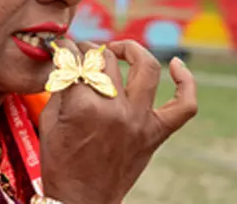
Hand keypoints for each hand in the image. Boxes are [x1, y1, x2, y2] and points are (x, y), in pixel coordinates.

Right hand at [38, 39, 197, 203]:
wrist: (80, 201)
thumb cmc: (60, 162)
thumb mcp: (50, 120)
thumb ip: (62, 85)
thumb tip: (69, 58)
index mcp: (83, 107)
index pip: (76, 61)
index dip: (67, 50)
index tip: (64, 48)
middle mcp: (115, 110)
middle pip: (106, 60)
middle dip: (90, 50)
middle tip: (84, 54)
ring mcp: (139, 121)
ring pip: (146, 68)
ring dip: (131, 50)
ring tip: (119, 50)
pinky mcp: (156, 134)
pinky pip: (184, 106)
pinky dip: (186, 82)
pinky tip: (175, 65)